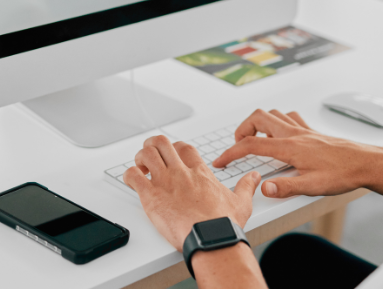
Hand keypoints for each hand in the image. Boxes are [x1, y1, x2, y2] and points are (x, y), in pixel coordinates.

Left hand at [124, 135, 260, 249]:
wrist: (211, 239)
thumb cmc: (224, 225)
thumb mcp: (241, 202)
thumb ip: (246, 186)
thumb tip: (254, 177)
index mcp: (199, 172)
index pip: (184, 147)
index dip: (176, 147)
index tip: (173, 155)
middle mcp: (180, 172)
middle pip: (162, 143)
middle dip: (153, 145)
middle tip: (151, 154)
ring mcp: (165, 182)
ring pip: (146, 153)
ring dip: (140, 157)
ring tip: (141, 166)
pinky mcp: (151, 196)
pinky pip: (133, 176)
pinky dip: (128, 175)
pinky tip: (131, 180)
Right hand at [213, 109, 379, 198]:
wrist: (366, 162)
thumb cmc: (343, 174)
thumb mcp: (312, 187)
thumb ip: (285, 187)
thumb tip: (263, 188)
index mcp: (289, 146)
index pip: (251, 144)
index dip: (231, 152)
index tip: (221, 160)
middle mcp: (292, 133)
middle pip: (257, 118)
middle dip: (242, 130)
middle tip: (238, 146)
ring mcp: (302, 129)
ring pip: (272, 113)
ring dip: (258, 123)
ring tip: (256, 139)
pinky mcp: (310, 130)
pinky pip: (288, 116)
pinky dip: (278, 120)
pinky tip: (280, 133)